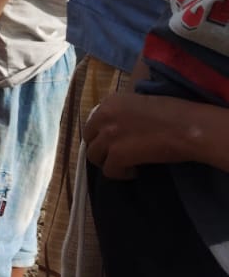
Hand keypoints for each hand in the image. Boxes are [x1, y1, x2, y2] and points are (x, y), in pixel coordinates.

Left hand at [85, 91, 200, 179]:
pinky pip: (109, 170)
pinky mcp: (117, 154)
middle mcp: (103, 117)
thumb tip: (116, 127)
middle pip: (89, 139)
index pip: (93, 122)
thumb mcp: (139, 102)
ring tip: (127, 164)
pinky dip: (121, 174)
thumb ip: (121, 112)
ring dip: (109, 162)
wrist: (188, 127)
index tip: (116, 141)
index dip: (102, 134)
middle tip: (119, 155)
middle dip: (102, 149)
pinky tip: (135, 171)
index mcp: (109, 102)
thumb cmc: (173, 113)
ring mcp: (108, 136)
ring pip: (94, 156)